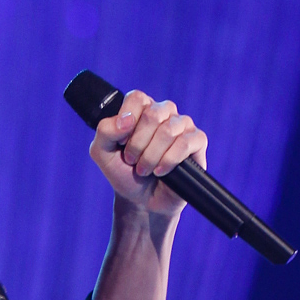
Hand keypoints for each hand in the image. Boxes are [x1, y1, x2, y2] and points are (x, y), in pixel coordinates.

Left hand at [89, 91, 207, 224]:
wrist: (141, 201)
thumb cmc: (124, 174)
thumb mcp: (102, 154)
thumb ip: (104, 131)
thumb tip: (126, 119)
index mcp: (143, 109)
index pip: (137, 98)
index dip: (127, 122)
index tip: (122, 142)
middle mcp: (165, 112)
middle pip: (152, 114)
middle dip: (137, 144)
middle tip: (132, 161)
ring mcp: (183, 126)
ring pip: (169, 130)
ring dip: (151, 156)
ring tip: (145, 169)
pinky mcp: (197, 141)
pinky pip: (185, 143)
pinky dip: (168, 161)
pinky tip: (161, 171)